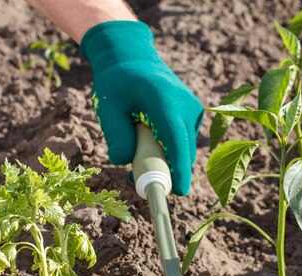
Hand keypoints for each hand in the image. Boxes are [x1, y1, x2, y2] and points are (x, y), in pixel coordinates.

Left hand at [80, 21, 202, 195]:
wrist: (133, 57)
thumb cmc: (117, 82)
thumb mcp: (107, 106)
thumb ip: (115, 134)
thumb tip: (123, 162)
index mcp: (165, 102)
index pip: (176, 142)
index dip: (179, 170)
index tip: (178, 192)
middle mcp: (185, 106)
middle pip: (182, 152)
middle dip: (164, 171)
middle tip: (132, 178)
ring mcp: (193, 110)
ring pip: (184, 150)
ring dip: (165, 160)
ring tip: (135, 154)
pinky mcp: (193, 115)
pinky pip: (184, 142)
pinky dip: (169, 150)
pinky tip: (148, 142)